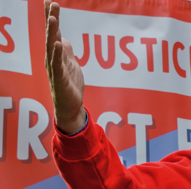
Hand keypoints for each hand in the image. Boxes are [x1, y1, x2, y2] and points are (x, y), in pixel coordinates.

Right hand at [44, 0, 85, 133]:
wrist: (70, 106)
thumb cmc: (70, 85)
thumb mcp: (71, 64)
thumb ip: (66, 51)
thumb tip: (61, 38)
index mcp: (55, 54)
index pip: (53, 32)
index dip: (51, 17)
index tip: (50, 1)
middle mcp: (52, 58)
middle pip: (51, 35)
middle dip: (51, 19)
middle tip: (52, 3)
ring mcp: (55, 68)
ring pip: (52, 47)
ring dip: (52, 33)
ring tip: (53, 19)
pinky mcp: (60, 78)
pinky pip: (57, 64)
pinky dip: (57, 53)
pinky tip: (57, 43)